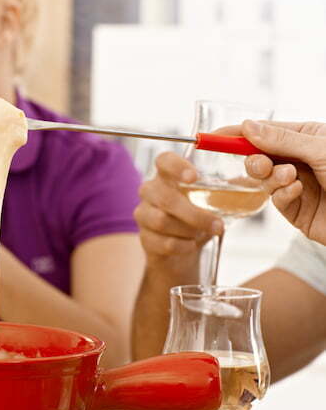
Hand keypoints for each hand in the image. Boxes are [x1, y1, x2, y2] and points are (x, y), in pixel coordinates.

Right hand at [134, 152, 223, 272]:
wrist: (180, 249)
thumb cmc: (197, 216)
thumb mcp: (216, 198)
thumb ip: (235, 186)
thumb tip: (265, 173)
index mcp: (167, 175)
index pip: (163, 161)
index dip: (176, 167)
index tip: (194, 177)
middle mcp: (151, 192)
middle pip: (164, 196)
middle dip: (194, 212)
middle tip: (219, 223)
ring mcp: (144, 215)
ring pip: (162, 221)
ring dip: (190, 229)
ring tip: (208, 233)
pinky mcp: (145, 238)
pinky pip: (162, 242)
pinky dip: (182, 245)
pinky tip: (192, 245)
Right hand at [229, 120, 325, 244]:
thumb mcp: (321, 149)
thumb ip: (281, 139)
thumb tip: (247, 126)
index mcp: (306, 137)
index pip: (263, 131)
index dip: (236, 133)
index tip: (212, 136)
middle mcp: (299, 160)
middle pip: (257, 156)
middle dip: (255, 160)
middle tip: (262, 164)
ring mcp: (295, 185)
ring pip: (263, 179)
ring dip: (272, 178)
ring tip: (290, 178)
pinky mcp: (296, 210)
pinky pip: (275, 200)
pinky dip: (282, 195)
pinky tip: (298, 192)